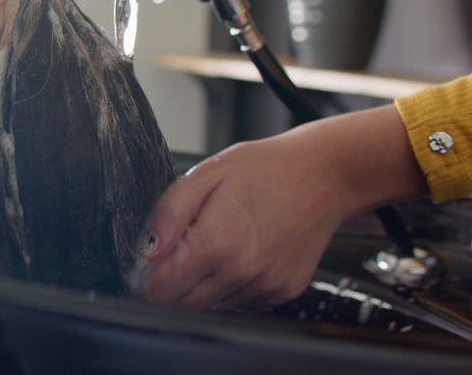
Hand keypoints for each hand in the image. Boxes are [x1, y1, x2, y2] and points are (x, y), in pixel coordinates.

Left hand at [134, 105, 427, 309]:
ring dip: (203, 284)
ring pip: (213, 304)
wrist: (325, 174)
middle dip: (172, 284)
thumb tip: (147, 249)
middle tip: (180, 250)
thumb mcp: (206, 174)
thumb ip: (169, 213)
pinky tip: (242, 251)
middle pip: (184, 304)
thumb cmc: (265, 168)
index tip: (146, 265)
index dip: (147, 279)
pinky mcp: (283, 291)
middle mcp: (241, 273)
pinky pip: (243, 300)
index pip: (162, 290)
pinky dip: (233, 284)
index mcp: (216, 243)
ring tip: (218, 242)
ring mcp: (265, 286)